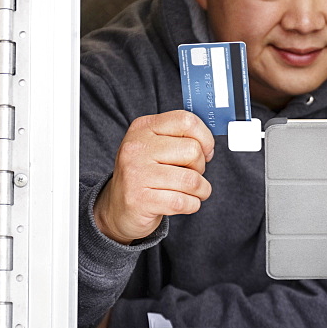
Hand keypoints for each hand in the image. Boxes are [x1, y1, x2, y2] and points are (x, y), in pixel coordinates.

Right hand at [94, 110, 214, 244]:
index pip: (186, 121)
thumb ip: (181, 138)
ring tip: (191, 191)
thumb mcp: (156, 147)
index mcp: (143, 128)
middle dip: (200, 167)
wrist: (118, 207)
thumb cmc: (147, 174)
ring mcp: (136, 174)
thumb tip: (209, 144)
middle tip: (191, 174)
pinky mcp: (140, 200)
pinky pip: (183, 202)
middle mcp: (136, 147)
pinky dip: (192, 205)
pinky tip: (183, 203)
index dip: (205, 138)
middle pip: (193, 151)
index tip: (206, 151)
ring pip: (192, 180)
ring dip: (201, 190)